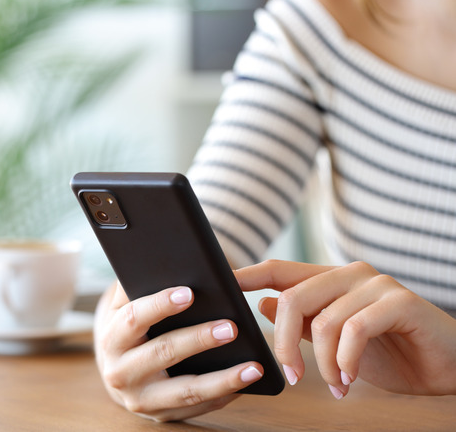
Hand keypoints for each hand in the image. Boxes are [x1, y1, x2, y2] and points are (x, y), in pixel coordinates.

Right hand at [93, 281, 264, 421]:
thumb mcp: (121, 308)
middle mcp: (120, 373)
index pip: (134, 319)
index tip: (189, 293)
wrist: (119, 374)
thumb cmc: (129, 331)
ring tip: (253, 366)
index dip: (160, 305)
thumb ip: (135, 285)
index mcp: (111, 339)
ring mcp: (141, 400)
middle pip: (163, 353)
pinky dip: (225, 395)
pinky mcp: (162, 416)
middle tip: (230, 327)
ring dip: (223, 379)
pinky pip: (198, 407)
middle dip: (198, 340)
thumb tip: (162, 261)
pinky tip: (247, 381)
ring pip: (186, 391)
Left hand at [236, 260, 455, 398]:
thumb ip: (302, 323)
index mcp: (330, 281)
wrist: (448, 366)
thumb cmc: (392, 353)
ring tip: (336, 385)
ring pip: (322, 320)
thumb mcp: (335, 342)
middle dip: (283, 344)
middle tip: (293, 377)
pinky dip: (345, 361)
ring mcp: (376, 285)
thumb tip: (262, 305)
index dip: (248, 275)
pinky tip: (350, 380)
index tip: (222, 286)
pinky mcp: (400, 302)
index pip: (280, 270)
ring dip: (323, 364)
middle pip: (292, 298)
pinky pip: (354, 329)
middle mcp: (350, 275)